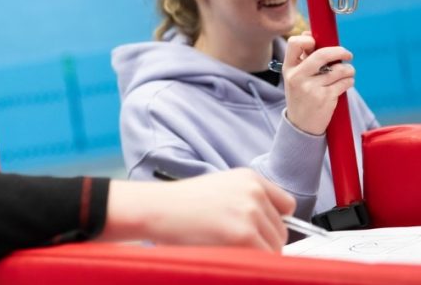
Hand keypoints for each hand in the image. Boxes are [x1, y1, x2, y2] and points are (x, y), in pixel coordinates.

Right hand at [101, 169, 294, 251]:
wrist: (156, 209)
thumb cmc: (180, 205)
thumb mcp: (220, 189)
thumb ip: (247, 202)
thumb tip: (271, 232)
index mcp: (250, 178)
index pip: (286, 206)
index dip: (273, 223)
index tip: (260, 233)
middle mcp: (255, 192)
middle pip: (281, 231)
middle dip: (263, 243)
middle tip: (232, 245)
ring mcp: (250, 213)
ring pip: (274, 248)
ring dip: (256, 255)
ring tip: (225, 249)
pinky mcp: (244, 235)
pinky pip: (264, 260)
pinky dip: (249, 265)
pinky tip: (226, 256)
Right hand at [282, 32, 354, 134]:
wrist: (301, 125)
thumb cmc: (301, 96)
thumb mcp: (295, 77)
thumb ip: (303, 58)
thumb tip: (311, 34)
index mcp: (288, 68)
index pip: (295, 43)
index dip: (309, 39)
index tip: (318, 42)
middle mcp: (297, 77)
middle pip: (322, 54)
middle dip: (340, 52)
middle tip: (348, 55)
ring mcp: (311, 88)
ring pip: (339, 69)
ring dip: (348, 70)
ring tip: (347, 74)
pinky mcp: (325, 98)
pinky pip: (345, 82)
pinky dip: (349, 82)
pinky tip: (345, 84)